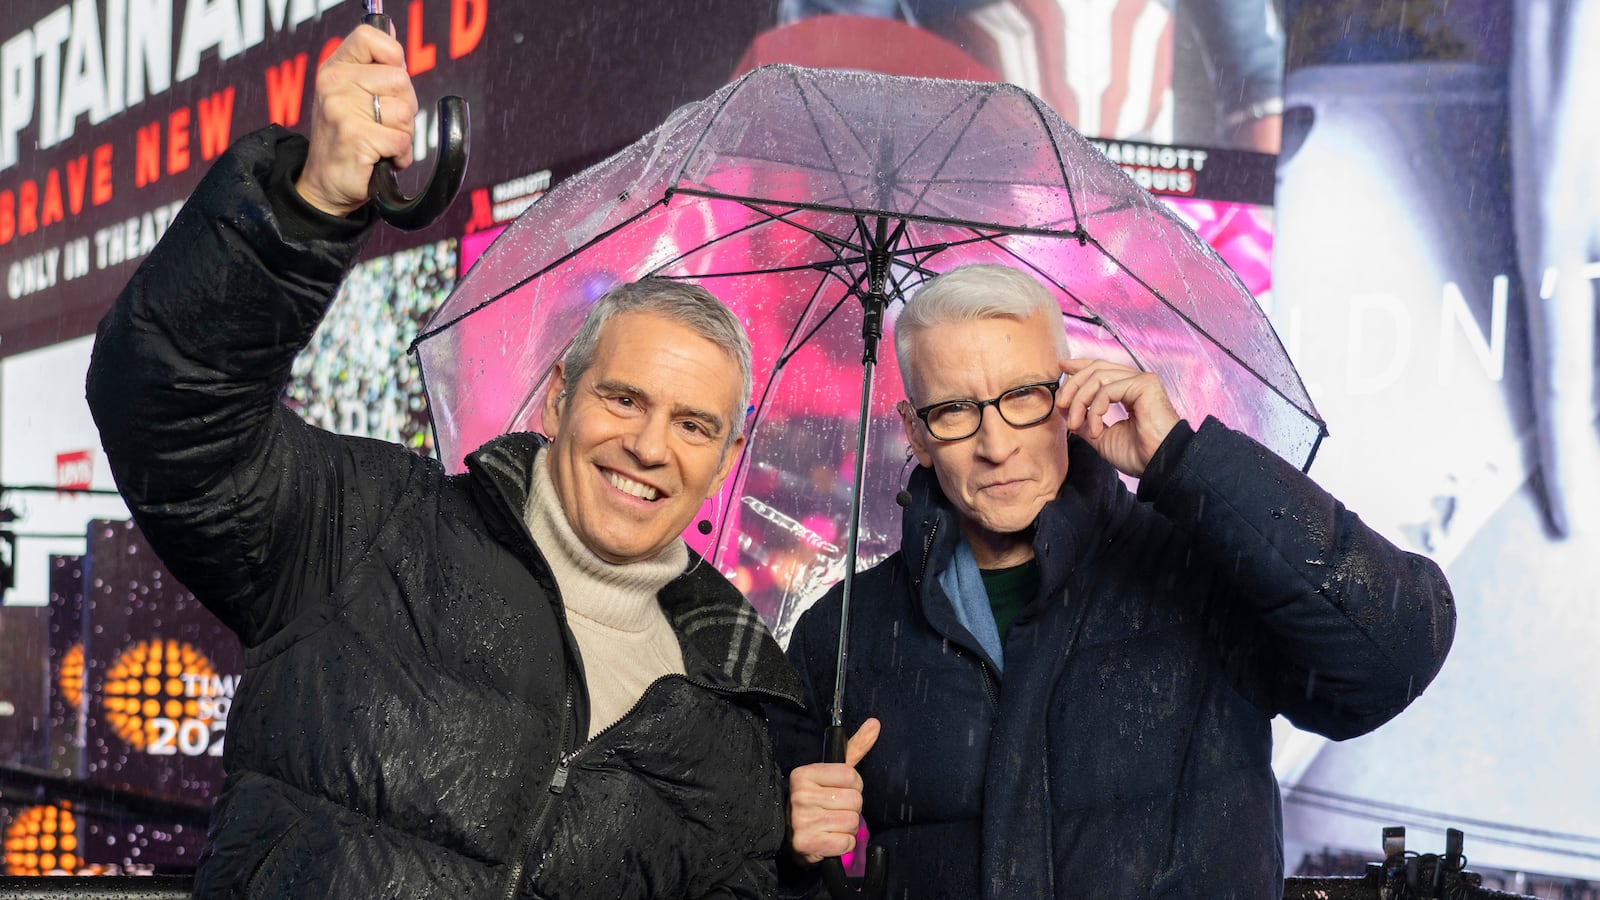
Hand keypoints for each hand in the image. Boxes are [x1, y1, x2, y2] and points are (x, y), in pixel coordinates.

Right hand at [294, 23, 418, 216]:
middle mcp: (334, 84)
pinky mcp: (355, 136)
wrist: (325, 185)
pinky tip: (382, 159)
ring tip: (380, 143)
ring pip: (405, 111)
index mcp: (335, 69)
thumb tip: (395, 39)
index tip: (390, 83)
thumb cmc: (346, 141)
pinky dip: (400, 155)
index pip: (370, 38)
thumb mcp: (352, 97)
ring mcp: (342, 110)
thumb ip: (373, 69)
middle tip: (383, 125)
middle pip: (401, 79)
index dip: (393, 57)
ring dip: (403, 134)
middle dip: (404, 108)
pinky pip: (402, 139)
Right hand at [787, 718, 879, 865]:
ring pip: (852, 822)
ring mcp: (801, 821)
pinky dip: (844, 844)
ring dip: (848, 827)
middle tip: (836, 811)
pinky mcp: (806, 843)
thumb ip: (855, 747)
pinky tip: (831, 840)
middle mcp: (800, 795)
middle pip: (855, 801)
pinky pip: (845, 843)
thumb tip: (875, 723)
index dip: (854, 786)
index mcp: (804, 773)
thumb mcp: (833, 772)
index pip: (852, 776)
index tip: (840, 791)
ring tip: (832, 825)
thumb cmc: (818, 799)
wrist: (793, 835)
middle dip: (852, 809)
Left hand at [1057, 359, 1180, 476]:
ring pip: (1098, 376)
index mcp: (1128, 390)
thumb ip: (1084, 420)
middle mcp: (1136, 382)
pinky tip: (1094, 429)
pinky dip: (1094, 409)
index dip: (1080, 366)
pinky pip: (1108, 390)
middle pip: (1096, 368)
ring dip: (1080, 400)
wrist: (1158, 466)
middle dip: (1073, 384)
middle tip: (1060, 405)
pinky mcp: (1145, 385)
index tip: (1062, 368)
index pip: (1101, 369)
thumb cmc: (1138, 455)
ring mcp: (1141, 381)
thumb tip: (1065, 410)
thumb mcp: (1101, 436)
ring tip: (1074, 422)